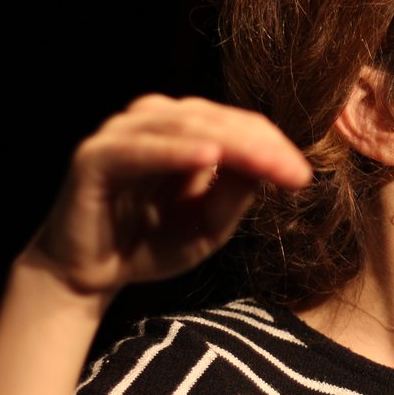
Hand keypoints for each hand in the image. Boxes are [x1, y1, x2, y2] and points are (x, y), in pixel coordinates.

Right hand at [22, 94, 311, 298]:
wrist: (91, 274)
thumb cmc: (153, 244)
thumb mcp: (210, 225)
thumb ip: (235, 195)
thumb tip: (269, 167)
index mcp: (185, 130)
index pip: (240, 124)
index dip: (275, 146)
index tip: (302, 177)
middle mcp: (155, 121)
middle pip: (219, 120)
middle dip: (261, 146)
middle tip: (294, 174)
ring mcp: (123, 133)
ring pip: (186, 126)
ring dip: (230, 143)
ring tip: (264, 163)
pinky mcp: (95, 156)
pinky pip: (140, 148)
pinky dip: (175, 151)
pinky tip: (208, 156)